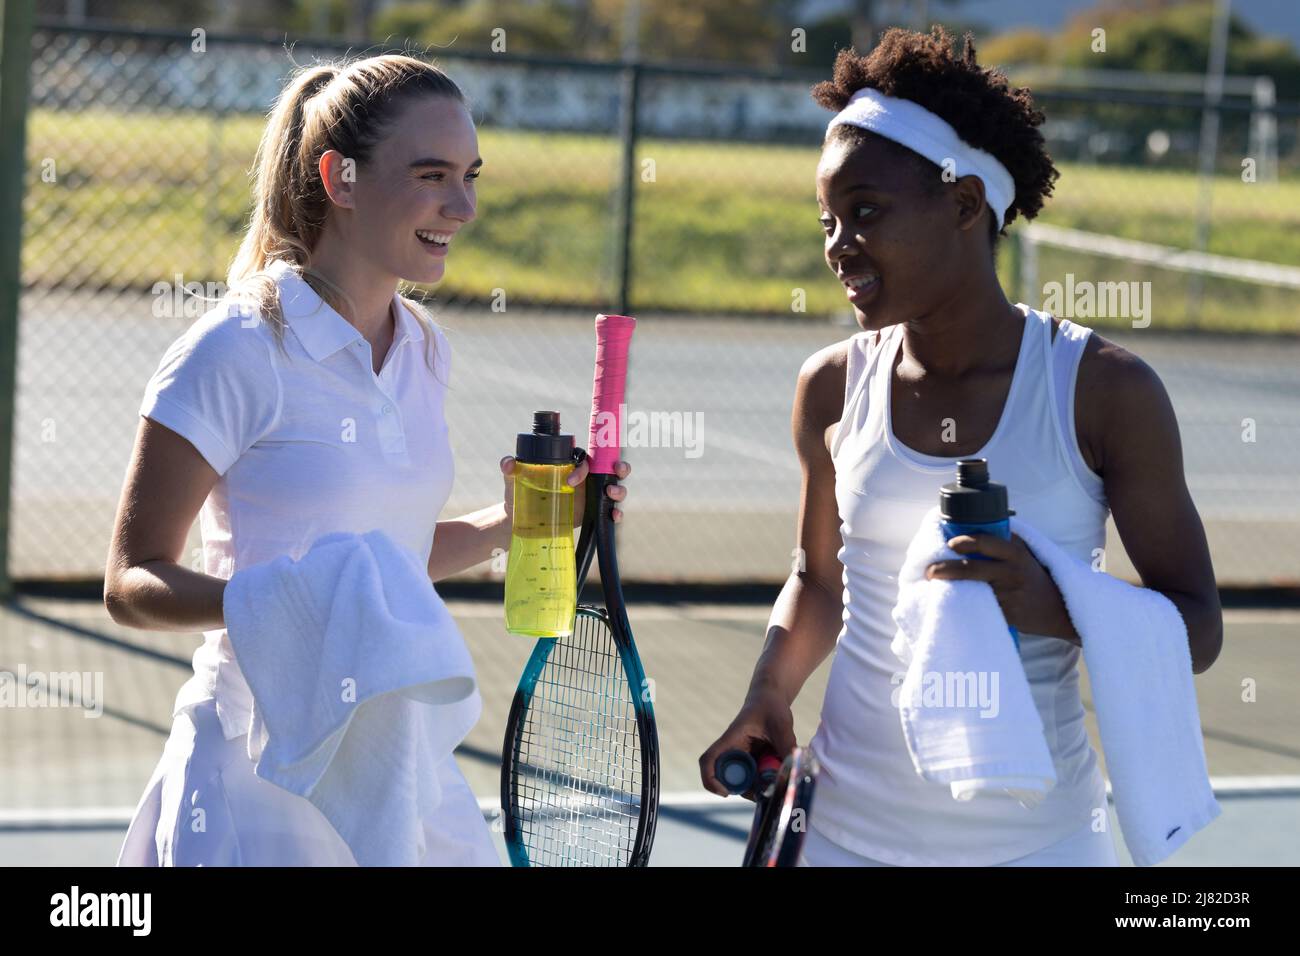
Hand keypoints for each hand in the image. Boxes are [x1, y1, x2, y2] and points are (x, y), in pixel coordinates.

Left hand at [499, 454, 630, 526]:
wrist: (520, 521)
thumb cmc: (519, 494)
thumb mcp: (514, 480)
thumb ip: (510, 468)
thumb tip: (508, 463)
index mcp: (569, 465)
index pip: (584, 459)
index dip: (582, 467)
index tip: (569, 481)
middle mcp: (584, 477)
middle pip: (609, 467)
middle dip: (618, 466)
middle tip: (618, 469)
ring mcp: (590, 495)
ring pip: (614, 487)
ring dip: (619, 489)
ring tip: (612, 494)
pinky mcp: (593, 512)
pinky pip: (610, 510)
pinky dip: (616, 512)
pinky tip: (614, 515)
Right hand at [698, 689, 796, 800]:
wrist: (772, 699)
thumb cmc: (771, 706)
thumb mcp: (780, 724)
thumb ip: (786, 745)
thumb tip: (793, 767)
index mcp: (731, 740)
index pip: (709, 761)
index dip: (710, 780)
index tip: (725, 793)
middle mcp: (733, 751)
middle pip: (729, 778)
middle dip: (746, 789)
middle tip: (767, 792)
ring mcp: (743, 757)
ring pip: (745, 781)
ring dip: (760, 786)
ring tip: (780, 782)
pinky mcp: (754, 760)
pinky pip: (757, 777)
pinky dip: (767, 780)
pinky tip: (782, 775)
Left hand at [926, 533, 1078, 641]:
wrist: (1057, 608)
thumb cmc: (1032, 575)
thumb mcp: (1023, 552)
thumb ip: (1001, 540)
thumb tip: (968, 524)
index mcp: (1015, 553)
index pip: (986, 542)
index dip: (965, 542)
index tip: (949, 544)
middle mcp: (1012, 572)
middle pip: (972, 569)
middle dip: (946, 569)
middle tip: (929, 571)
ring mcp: (1009, 595)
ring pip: (973, 591)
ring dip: (951, 589)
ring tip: (933, 586)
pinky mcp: (1006, 615)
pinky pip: (980, 608)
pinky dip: (964, 605)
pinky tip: (951, 602)